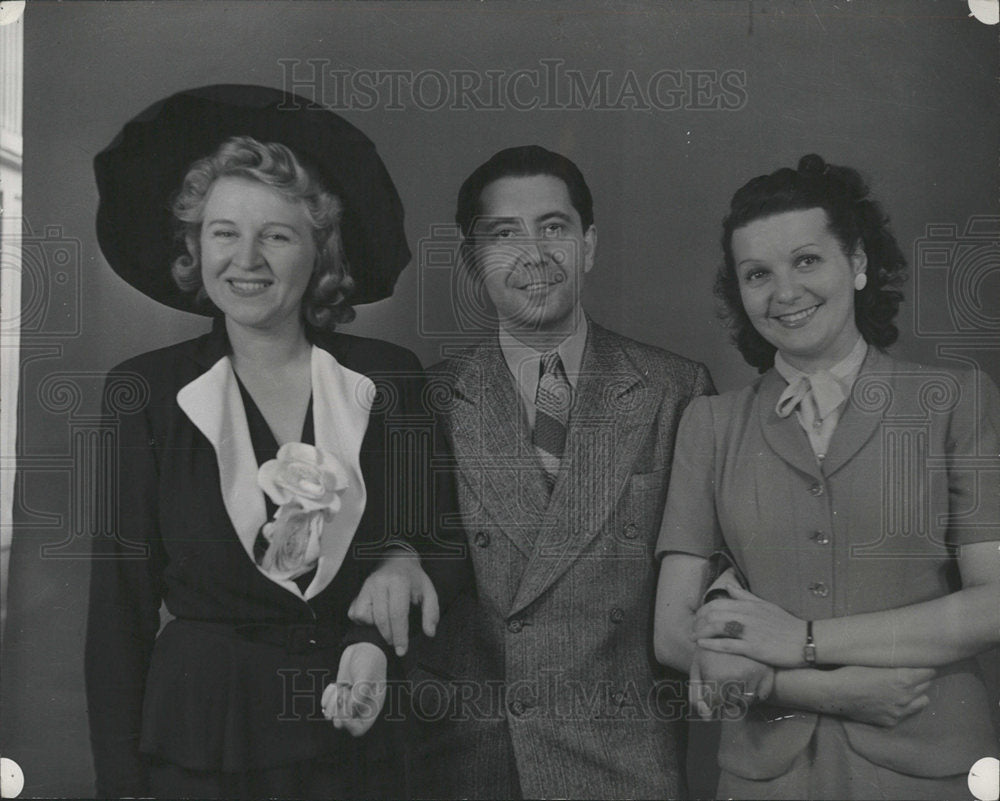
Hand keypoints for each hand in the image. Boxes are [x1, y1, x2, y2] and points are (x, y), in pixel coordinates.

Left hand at [322, 643, 387, 736]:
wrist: (362, 646)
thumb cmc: (370, 660)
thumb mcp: (366, 674)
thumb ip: (360, 692)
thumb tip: (352, 708)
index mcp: (372, 705)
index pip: (360, 728)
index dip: (350, 726)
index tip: (344, 714)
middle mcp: (360, 706)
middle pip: (344, 724)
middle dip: (339, 711)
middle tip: (342, 696)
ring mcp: (348, 701)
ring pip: (333, 715)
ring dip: (332, 704)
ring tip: (338, 689)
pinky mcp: (339, 694)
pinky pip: (327, 705)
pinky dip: (327, 697)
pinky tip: (334, 686)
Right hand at [348, 550, 439, 655]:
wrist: (396, 559)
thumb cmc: (413, 578)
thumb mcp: (428, 591)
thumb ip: (431, 612)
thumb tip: (430, 633)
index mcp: (399, 582)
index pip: (398, 614)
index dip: (400, 635)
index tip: (401, 650)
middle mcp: (380, 583)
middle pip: (381, 619)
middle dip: (389, 636)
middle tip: (395, 642)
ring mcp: (366, 586)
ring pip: (366, 617)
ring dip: (376, 628)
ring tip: (387, 626)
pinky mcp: (358, 591)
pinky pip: (355, 613)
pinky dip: (364, 621)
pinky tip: (375, 618)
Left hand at [689, 648, 774, 719]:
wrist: (728, 629)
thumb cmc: (708, 652)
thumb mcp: (696, 669)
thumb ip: (695, 695)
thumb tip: (707, 717)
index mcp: (716, 677)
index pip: (714, 706)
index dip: (711, 697)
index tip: (710, 683)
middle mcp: (736, 677)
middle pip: (731, 705)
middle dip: (725, 697)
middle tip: (723, 677)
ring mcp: (753, 675)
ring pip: (747, 702)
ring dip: (740, 696)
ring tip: (734, 677)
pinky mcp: (767, 672)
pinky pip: (761, 696)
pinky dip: (756, 692)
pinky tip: (748, 678)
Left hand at [693, 586, 806, 666]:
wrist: (805, 640)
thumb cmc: (786, 624)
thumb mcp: (766, 605)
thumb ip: (745, 596)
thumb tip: (728, 586)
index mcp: (748, 605)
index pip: (716, 603)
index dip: (702, 611)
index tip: (697, 619)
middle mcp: (746, 615)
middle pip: (712, 614)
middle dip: (698, 622)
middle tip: (693, 630)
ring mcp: (749, 631)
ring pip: (716, 626)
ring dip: (701, 632)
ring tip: (694, 638)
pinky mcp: (753, 647)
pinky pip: (727, 644)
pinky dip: (711, 644)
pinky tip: (702, 645)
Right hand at [820, 666, 934, 727]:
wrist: (835, 693)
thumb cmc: (852, 671)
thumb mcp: (875, 662)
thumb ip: (896, 664)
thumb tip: (909, 659)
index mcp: (904, 678)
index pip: (929, 672)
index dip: (924, 666)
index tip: (919, 663)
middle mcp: (906, 696)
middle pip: (926, 685)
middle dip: (920, 678)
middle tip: (908, 673)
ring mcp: (900, 711)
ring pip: (922, 701)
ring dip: (916, 694)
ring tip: (903, 688)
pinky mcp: (891, 721)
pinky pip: (906, 713)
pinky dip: (902, 706)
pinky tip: (889, 700)